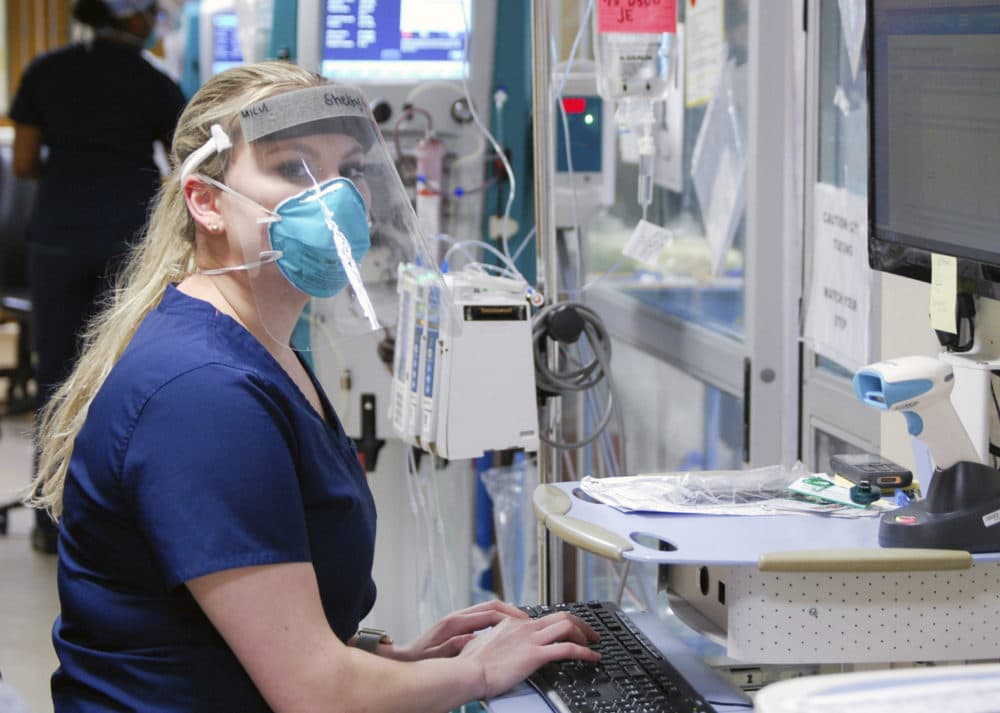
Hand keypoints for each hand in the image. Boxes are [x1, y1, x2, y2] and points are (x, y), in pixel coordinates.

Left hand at [386, 600, 530, 660]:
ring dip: (505, 614)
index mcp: (455, 623)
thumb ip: (455, 646)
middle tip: (528, 619)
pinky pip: (482, 617)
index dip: (509, 616)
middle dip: (512, 611)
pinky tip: (503, 628)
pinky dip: (496, 619)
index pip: (490, 613)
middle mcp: (458, 617)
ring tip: (520, 622)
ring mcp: (458, 619)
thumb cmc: (420, 659)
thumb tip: (473, 638)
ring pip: (487, 609)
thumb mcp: (438, 656)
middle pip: (491, 606)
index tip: (524, 621)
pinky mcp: (457, 625)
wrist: (405, 658)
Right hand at [458, 611, 600, 699]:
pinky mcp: (535, 655)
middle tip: (590, 633)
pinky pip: (568, 649)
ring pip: (567, 626)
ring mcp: (531, 639)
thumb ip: (488, 640)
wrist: (468, 672)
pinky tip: (593, 658)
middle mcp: (524, 627)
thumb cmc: (469, 664)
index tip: (565, 631)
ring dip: (585, 634)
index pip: (543, 618)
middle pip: (561, 615)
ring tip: (593, 644)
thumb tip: (485, 643)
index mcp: (512, 624)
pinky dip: (585, 652)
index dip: (558, 624)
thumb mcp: (478, 644)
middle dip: (580, 623)